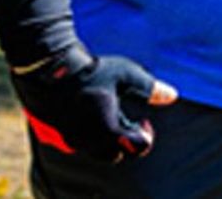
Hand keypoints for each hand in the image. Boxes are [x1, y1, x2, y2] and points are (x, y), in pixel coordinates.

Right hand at [10, 46, 179, 162]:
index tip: (143, 120)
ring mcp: (73, 140)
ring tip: (110, 115)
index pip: (138, 147)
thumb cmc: (89, 69)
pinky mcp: (61, 136)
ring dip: (109, 140)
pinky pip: (83, 145)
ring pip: (99, 152)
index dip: (146, 135)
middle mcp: (90, 141)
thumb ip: (149, 88)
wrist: (49, 68)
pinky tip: (92, 114)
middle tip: (127, 118)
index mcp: (108, 129)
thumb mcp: (125, 74)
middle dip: (127, 140)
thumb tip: (172, 95)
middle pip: (118, 154)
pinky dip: (92, 136)